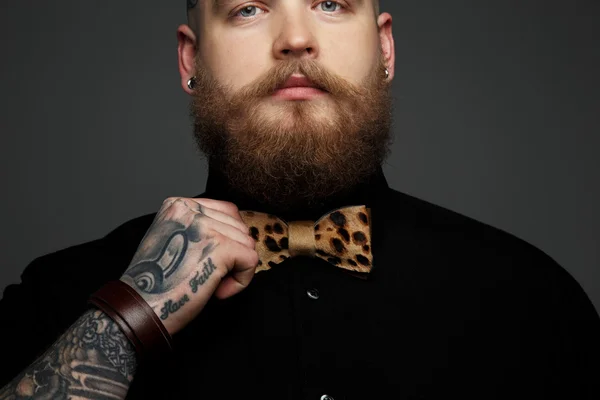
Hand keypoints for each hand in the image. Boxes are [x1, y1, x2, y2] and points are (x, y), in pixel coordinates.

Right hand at [120, 197, 258, 334]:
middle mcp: (190, 210)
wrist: (140, 310)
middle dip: (233, 255)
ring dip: (236, 269)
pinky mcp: (219, 247)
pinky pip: (251, 259)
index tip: (208, 263)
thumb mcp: (173, 241)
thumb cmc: (157, 284)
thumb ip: (198, 228)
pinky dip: (241, 280)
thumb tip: (237, 230)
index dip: (227, 240)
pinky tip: (218, 292)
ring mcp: (204, 227)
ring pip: (247, 243)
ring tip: (210, 285)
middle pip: (239, 226)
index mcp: (177, 205)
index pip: (226, 211)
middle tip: (208, 277)